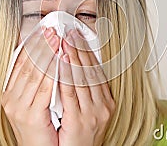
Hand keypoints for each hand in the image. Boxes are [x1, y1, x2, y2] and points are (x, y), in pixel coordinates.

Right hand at [2, 27, 58, 145]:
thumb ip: (37, 82)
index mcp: (9, 93)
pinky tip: (60, 61)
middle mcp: (10, 98)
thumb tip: (47, 58)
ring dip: (48, 54)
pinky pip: (43, 89)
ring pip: (35, 73)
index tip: (42, 31)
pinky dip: (52, 73)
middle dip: (41, 45)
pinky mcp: (30, 115)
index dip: (32, 45)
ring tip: (57, 39)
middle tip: (52, 30)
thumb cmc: (40, 129)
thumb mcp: (35, 102)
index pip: (20, 62)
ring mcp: (18, 107)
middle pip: (27, 65)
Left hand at [58, 29, 115, 145]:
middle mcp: (103, 106)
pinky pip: (71, 92)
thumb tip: (74, 68)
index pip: (96, 70)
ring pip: (81, 78)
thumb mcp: (87, 112)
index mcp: (106, 102)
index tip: (77, 36)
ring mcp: (94, 113)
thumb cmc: (80, 138)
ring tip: (63, 40)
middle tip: (68, 32)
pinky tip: (60, 61)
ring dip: (71, 57)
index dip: (86, 51)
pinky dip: (65, 74)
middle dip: (78, 49)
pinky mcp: (80, 120)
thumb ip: (83, 92)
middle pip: (90, 71)